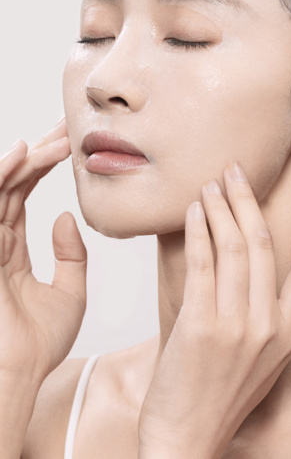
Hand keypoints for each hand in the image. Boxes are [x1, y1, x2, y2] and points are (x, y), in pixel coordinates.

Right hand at [0, 119, 86, 384]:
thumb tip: (67, 217)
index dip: (44, 165)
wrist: (18, 376)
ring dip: (27, 159)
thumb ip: (70, 256)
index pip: (24, 193)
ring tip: (56, 139)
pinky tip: (22, 155)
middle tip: (68, 127)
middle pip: (13, 182)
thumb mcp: (69, 294)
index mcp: (10, 248)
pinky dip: (2, 176)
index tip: (69, 143)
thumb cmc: (38, 345)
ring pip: (0, 187)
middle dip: (40, 152)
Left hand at [137, 162, 290, 458]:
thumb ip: (266, 314)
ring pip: (233, 248)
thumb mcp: (261, 356)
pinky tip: (192, 212)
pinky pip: (202, 265)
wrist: (187, 436)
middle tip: (234, 171)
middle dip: (247, 200)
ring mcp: (234, 326)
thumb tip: (254, 265)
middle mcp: (267, 325)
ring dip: (219, 208)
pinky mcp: (199, 326)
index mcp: (287, 331)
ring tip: (208, 185)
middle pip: (263, 245)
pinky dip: (198, 232)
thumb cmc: (220, 392)